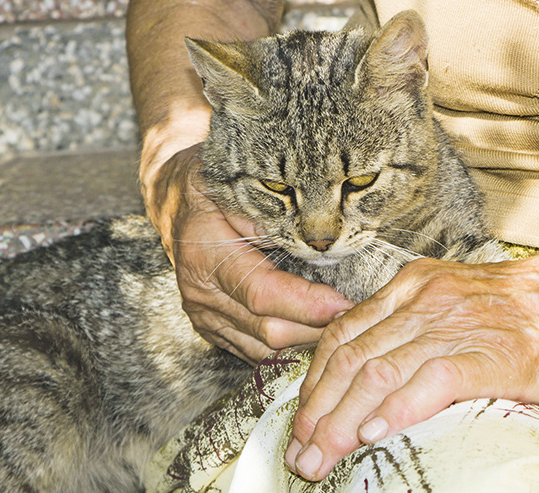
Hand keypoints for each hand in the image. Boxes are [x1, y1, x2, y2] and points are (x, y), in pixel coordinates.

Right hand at [149, 144, 352, 363]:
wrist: (179, 203)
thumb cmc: (215, 188)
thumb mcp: (239, 186)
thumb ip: (271, 214)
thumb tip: (317, 237)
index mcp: (205, 257)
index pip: (263, 294)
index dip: (307, 304)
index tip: (345, 303)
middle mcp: (203, 296)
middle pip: (270, 331)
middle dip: (318, 329)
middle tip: (359, 317)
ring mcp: (207, 318)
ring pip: (267, 349)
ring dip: (308, 343)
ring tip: (345, 328)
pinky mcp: (216, 330)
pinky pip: (259, 352)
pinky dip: (291, 346)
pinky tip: (319, 333)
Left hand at [285, 252, 538, 480]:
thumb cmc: (524, 313)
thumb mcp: (454, 304)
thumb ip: (411, 330)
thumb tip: (369, 376)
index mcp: (411, 286)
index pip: (343, 334)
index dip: (315, 382)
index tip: (302, 418)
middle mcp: (426, 300)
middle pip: (353, 358)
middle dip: (318, 411)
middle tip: (302, 451)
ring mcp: (456, 324)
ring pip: (380, 373)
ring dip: (344, 422)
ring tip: (323, 457)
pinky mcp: (491, 353)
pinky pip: (432, 381)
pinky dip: (399, 410)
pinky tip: (376, 434)